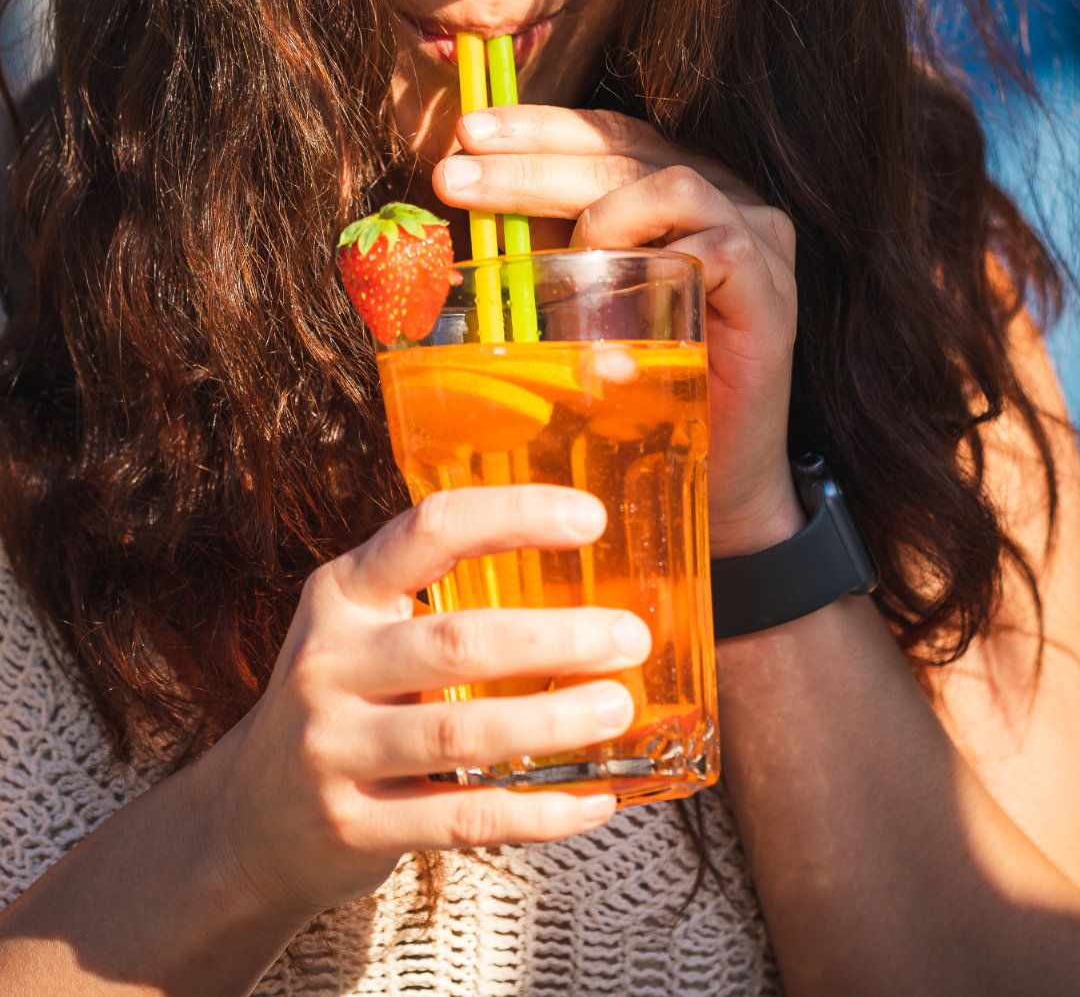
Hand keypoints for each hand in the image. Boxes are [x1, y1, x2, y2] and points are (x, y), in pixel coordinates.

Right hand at [205, 488, 648, 920]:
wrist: (248, 818)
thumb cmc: (343, 703)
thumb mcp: (361, 629)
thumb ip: (436, 600)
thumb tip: (586, 586)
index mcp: (342, 594)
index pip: (430, 530)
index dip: (513, 516)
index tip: (590, 517)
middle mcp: (329, 663)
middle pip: (458, 640)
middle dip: (555, 638)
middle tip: (630, 636)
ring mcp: (333, 748)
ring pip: (460, 734)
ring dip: (554, 720)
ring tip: (619, 707)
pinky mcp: (353, 825)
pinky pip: (463, 819)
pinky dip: (539, 812)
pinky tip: (592, 800)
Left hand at [434, 106, 802, 553]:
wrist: (714, 476)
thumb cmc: (639, 385)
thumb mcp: (577, 300)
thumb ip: (541, 248)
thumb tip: (458, 203)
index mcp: (676, 188)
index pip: (605, 133)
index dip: (537, 127)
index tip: (467, 133)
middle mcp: (725, 197)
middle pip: (625, 152)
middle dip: (532, 163)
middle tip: (457, 180)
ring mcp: (758, 240)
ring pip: (673, 184)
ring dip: (596, 213)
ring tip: (553, 265)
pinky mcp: (773, 293)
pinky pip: (716, 251)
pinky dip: (653, 270)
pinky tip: (605, 312)